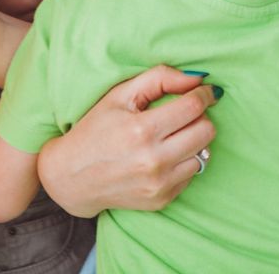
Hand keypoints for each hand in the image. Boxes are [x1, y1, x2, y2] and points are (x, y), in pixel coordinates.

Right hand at [35, 66, 218, 215]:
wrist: (71, 177)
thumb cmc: (95, 129)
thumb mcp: (120, 95)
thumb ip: (160, 78)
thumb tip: (197, 78)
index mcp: (142, 130)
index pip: (194, 107)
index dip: (204, 94)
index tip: (205, 91)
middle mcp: (153, 161)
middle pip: (206, 131)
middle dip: (200, 117)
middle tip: (185, 113)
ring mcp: (158, 184)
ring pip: (203, 154)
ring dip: (194, 141)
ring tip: (173, 135)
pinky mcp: (161, 200)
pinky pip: (191, 175)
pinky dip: (184, 161)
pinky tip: (164, 155)